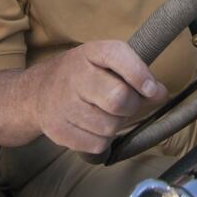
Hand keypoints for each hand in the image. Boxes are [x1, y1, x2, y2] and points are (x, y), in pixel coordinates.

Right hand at [30, 40, 167, 152]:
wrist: (36, 93)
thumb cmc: (82, 75)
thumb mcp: (105, 61)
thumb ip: (135, 72)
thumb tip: (160, 93)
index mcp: (90, 52)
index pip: (117, 56)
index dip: (140, 75)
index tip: (152, 89)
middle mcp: (74, 75)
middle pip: (118, 98)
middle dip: (131, 106)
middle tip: (126, 103)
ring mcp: (63, 104)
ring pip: (110, 126)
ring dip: (117, 124)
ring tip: (106, 113)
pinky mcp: (58, 131)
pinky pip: (97, 144)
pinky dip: (103, 140)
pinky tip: (94, 126)